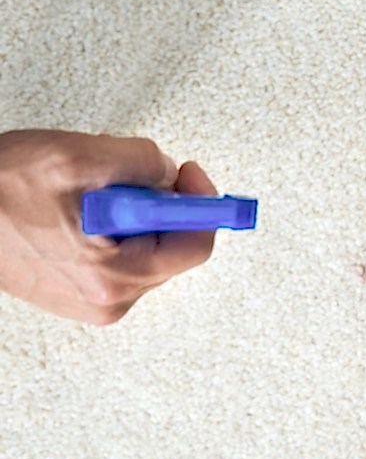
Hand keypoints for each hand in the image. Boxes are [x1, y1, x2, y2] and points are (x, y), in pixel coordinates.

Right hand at [0, 130, 217, 324]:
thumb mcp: (79, 158)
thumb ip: (142, 162)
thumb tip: (169, 174)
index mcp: (114, 277)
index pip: (195, 245)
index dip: (200, 201)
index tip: (187, 173)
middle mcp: (107, 300)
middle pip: (170, 245)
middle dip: (155, 201)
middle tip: (120, 174)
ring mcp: (90, 301)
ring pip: (142, 246)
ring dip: (128, 210)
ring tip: (82, 191)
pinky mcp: (74, 293)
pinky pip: (116, 253)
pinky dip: (108, 223)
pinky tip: (71, 207)